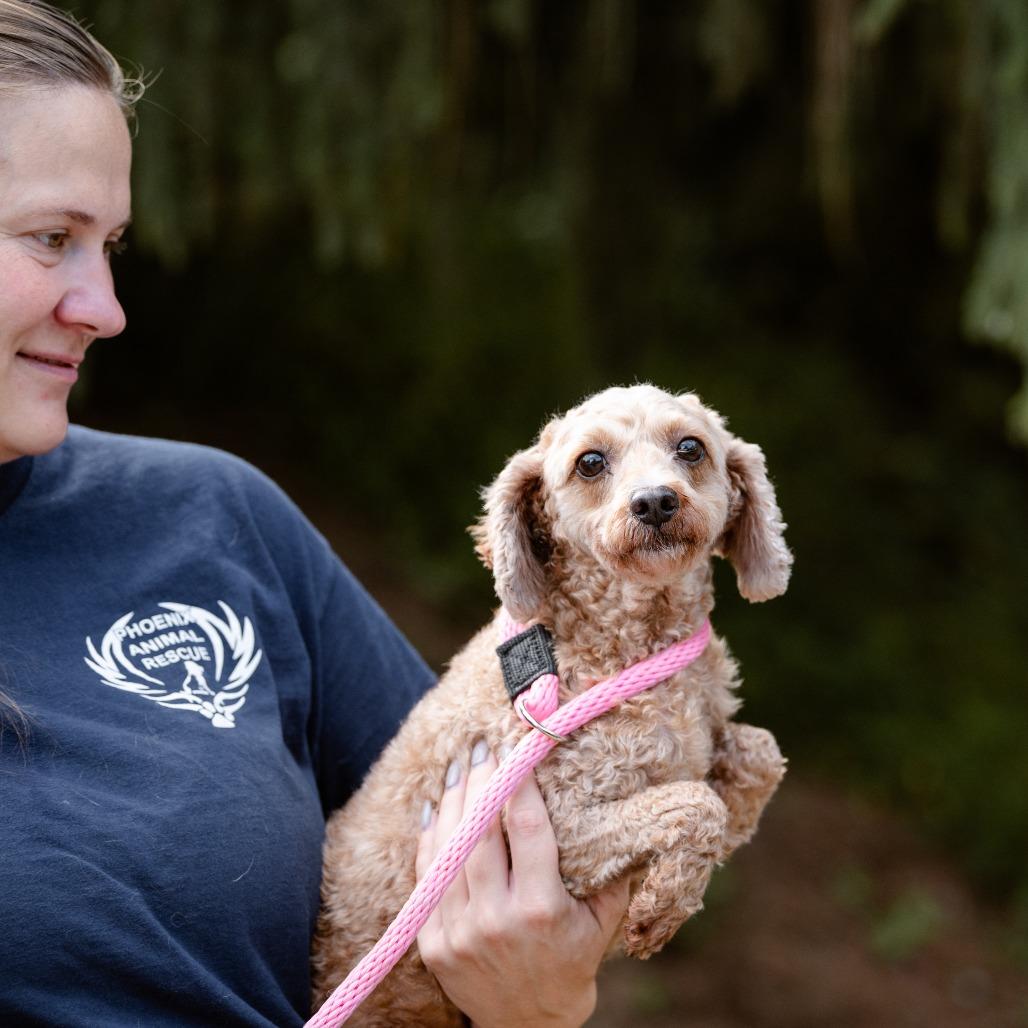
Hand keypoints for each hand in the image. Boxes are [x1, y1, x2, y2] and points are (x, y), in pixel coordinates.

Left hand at [416, 740, 628, 1027]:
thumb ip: (614, 872)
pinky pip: (428, 878)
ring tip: (458, 767)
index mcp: (542, 908)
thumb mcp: (602, 923)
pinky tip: (436, 810)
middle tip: (481, 747)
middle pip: (480, 831)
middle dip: (481, 782)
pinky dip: (431, 839)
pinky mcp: (434, 943)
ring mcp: (459, 931)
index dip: (519, 781)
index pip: (526, 826)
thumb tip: (629, 815)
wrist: (528, 1027)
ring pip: (450, 849)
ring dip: (452, 803)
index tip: (517, 749)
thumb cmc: (572, 964)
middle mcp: (497, 918)